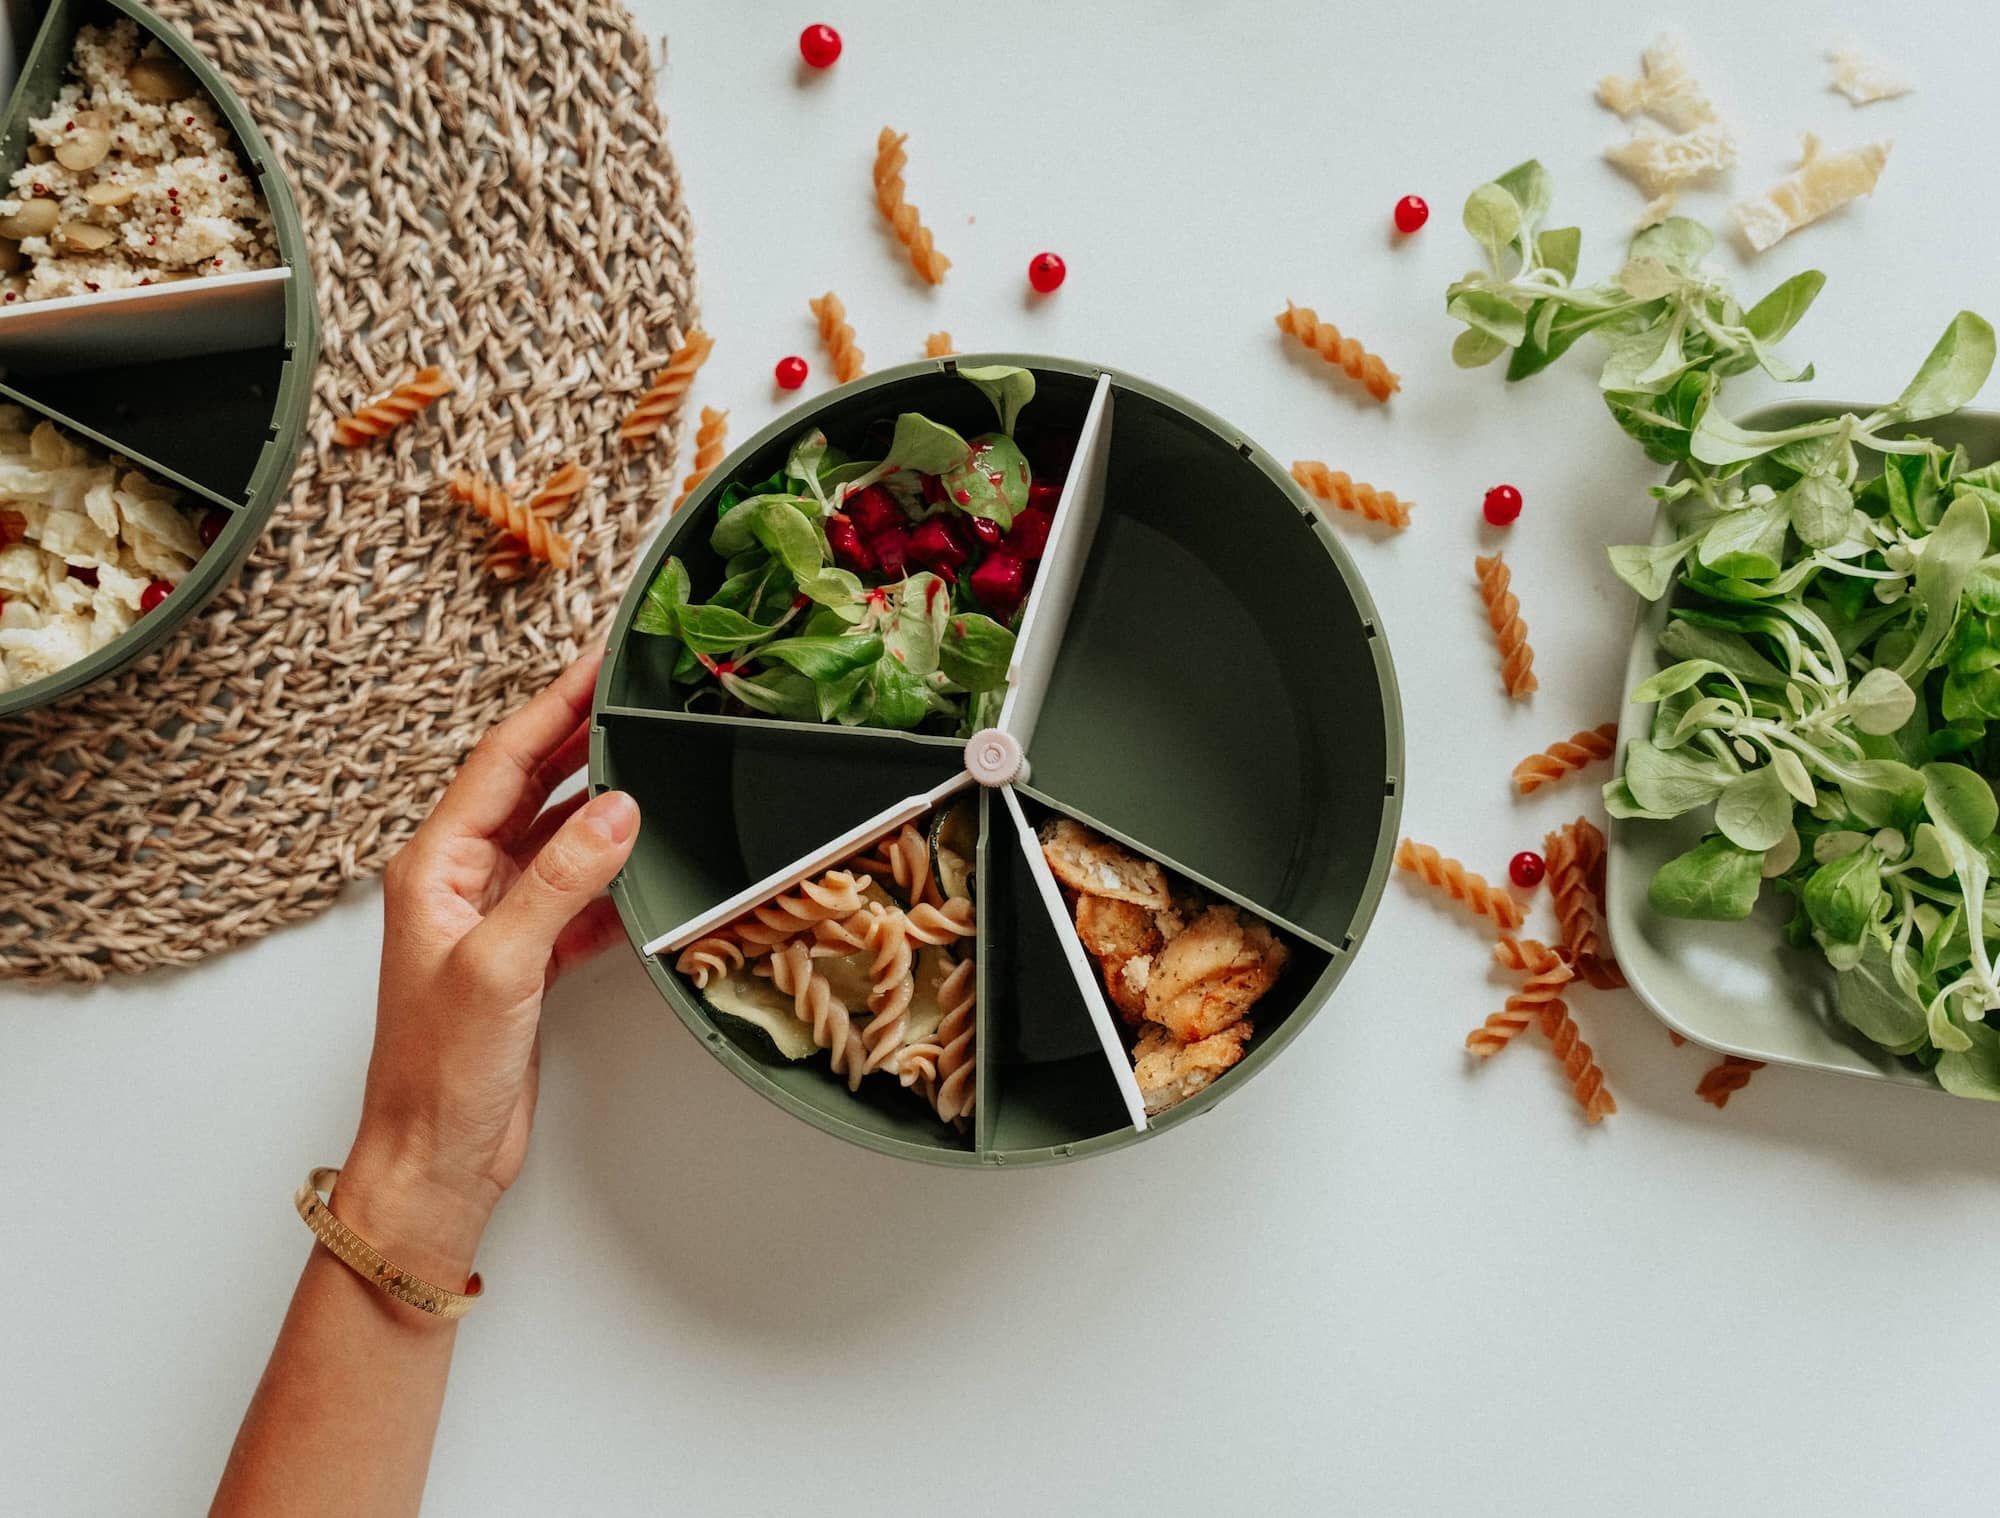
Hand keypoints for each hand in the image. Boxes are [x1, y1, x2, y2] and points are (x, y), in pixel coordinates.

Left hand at [335, 648, 638, 1282]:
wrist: (434, 1159)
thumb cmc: (438, 1074)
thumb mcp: (500, 965)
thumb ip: (561, 881)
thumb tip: (617, 810)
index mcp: (434, 866)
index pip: (504, 762)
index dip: (555, 706)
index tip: (600, 664)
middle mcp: (459, 882)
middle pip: (529, 786)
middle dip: (580, 736)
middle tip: (633, 692)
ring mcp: (492, 920)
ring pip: (555, 838)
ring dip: (599, 802)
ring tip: (650, 759)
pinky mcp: (523, 959)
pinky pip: (573, 895)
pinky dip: (611, 876)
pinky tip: (646, 865)